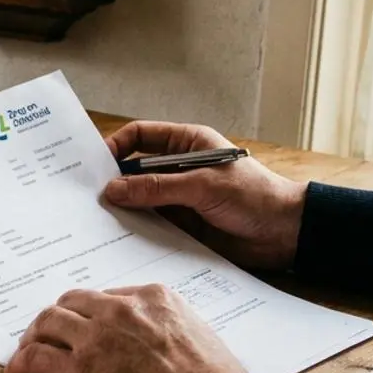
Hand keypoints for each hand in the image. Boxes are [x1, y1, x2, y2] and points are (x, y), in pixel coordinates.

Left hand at [5, 285, 247, 372]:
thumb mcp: (197, 339)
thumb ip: (166, 332)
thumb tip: (149, 347)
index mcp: (154, 298)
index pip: (107, 297)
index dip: (90, 313)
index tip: (83, 325)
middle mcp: (120, 310)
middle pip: (72, 302)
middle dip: (58, 318)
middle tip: (49, 334)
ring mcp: (95, 338)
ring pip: (48, 323)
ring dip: (34, 336)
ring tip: (28, 350)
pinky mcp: (77, 372)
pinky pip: (35, 359)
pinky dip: (20, 363)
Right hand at [104, 121, 306, 269]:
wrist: (286, 234)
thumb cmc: (254, 197)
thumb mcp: (202, 187)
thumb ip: (157, 188)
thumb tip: (113, 190)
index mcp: (187, 144)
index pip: (141, 135)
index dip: (116, 145)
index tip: (94, 164)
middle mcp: (179, 167)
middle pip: (135, 168)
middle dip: (113, 179)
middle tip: (86, 194)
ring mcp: (179, 196)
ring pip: (140, 197)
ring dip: (123, 207)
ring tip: (96, 218)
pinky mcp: (182, 223)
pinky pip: (151, 223)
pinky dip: (135, 228)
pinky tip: (118, 236)